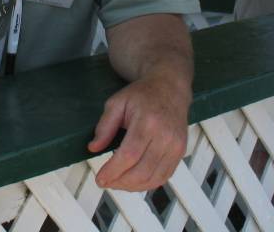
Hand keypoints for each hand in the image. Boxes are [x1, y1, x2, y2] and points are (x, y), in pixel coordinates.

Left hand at [87, 75, 189, 190]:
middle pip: (142, 171)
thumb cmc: (142, 94)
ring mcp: (175, 146)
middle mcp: (165, 137)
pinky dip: (147, 184)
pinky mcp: (180, 153)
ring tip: (117, 182)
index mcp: (148, 122)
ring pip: (153, 178)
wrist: (170, 88)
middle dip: (120, 182)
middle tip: (105, 182)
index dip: (113, 171)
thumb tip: (93, 148)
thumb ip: (104, 126)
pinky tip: (133, 181)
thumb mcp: (117, 102)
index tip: (100, 178)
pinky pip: (164, 177)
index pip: (129, 155)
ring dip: (132, 186)